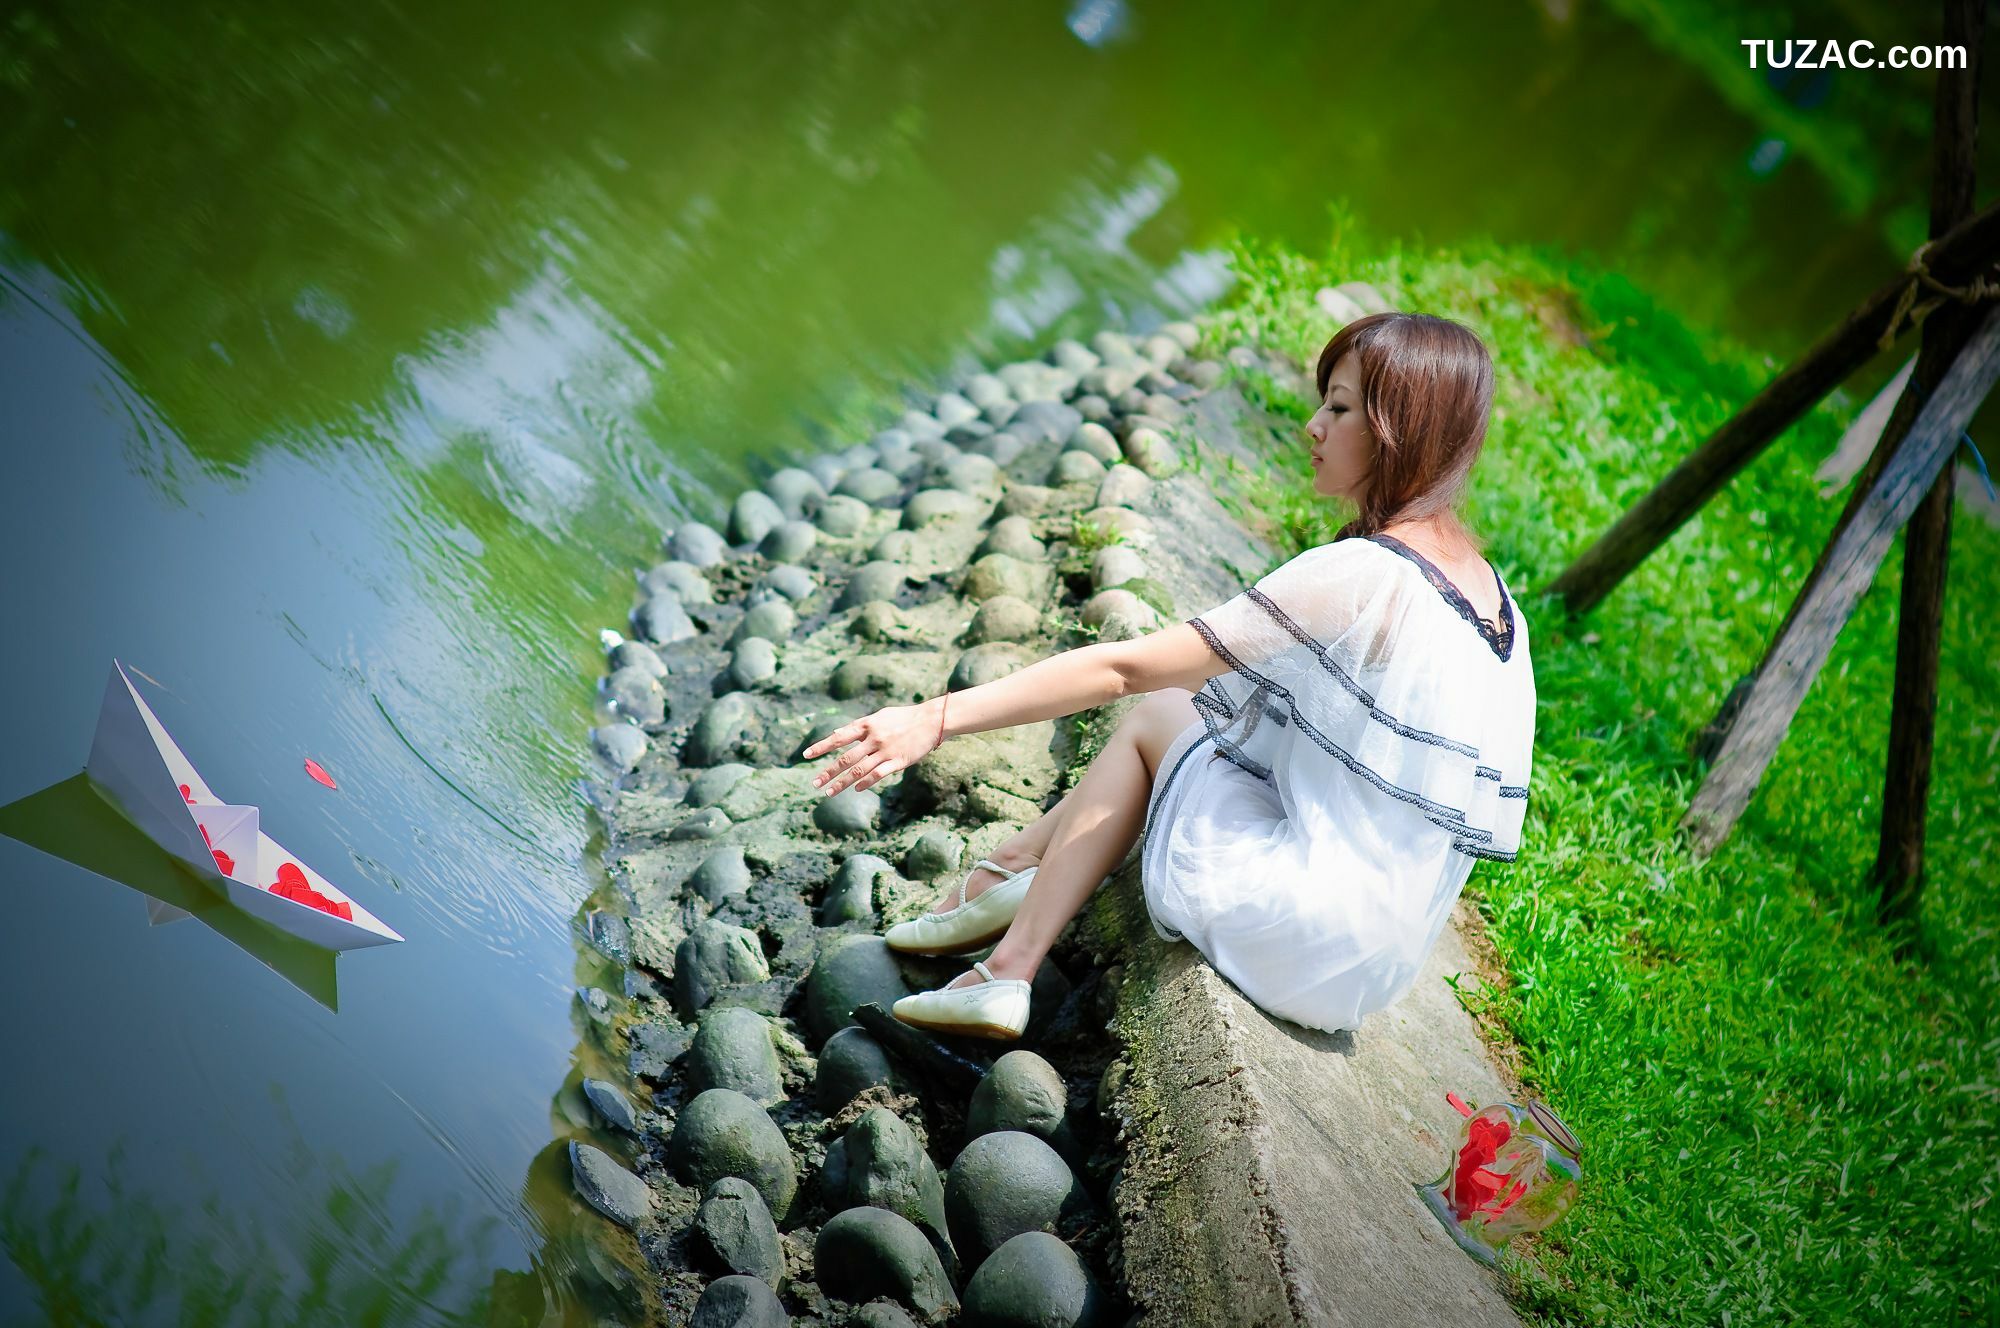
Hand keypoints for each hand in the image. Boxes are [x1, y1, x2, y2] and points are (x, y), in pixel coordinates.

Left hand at [804, 696, 944, 796]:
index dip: (821, 747)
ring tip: (829, 793)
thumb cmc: (903, 717)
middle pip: (846, 759)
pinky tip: (857, 789)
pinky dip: (865, 783)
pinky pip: (878, 775)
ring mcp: (885, 751)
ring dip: (842, 783)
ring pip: (859, 770)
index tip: (806, 756)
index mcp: (867, 725)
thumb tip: (837, 733)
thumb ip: (858, 726)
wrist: (931, 720)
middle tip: (815, 784)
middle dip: (828, 772)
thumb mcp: (879, 716)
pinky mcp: (898, 761)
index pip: (839, 738)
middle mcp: (873, 738)